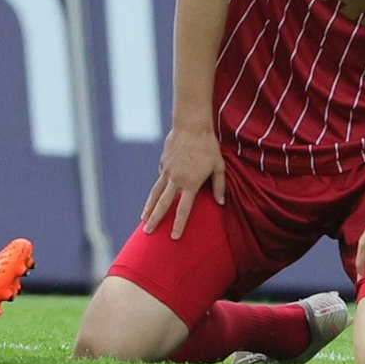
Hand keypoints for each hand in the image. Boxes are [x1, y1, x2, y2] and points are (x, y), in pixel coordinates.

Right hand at [140, 124, 223, 239]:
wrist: (191, 126)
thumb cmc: (208, 147)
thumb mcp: (219, 167)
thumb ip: (220, 186)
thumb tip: (221, 203)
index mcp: (191, 184)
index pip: (183, 209)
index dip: (178, 225)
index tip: (173, 237)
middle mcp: (175, 180)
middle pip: (163, 204)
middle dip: (154, 219)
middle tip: (147, 232)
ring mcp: (166, 171)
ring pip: (155, 193)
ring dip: (149, 207)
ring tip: (143, 219)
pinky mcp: (162, 163)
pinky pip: (160, 178)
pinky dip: (159, 187)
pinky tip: (158, 193)